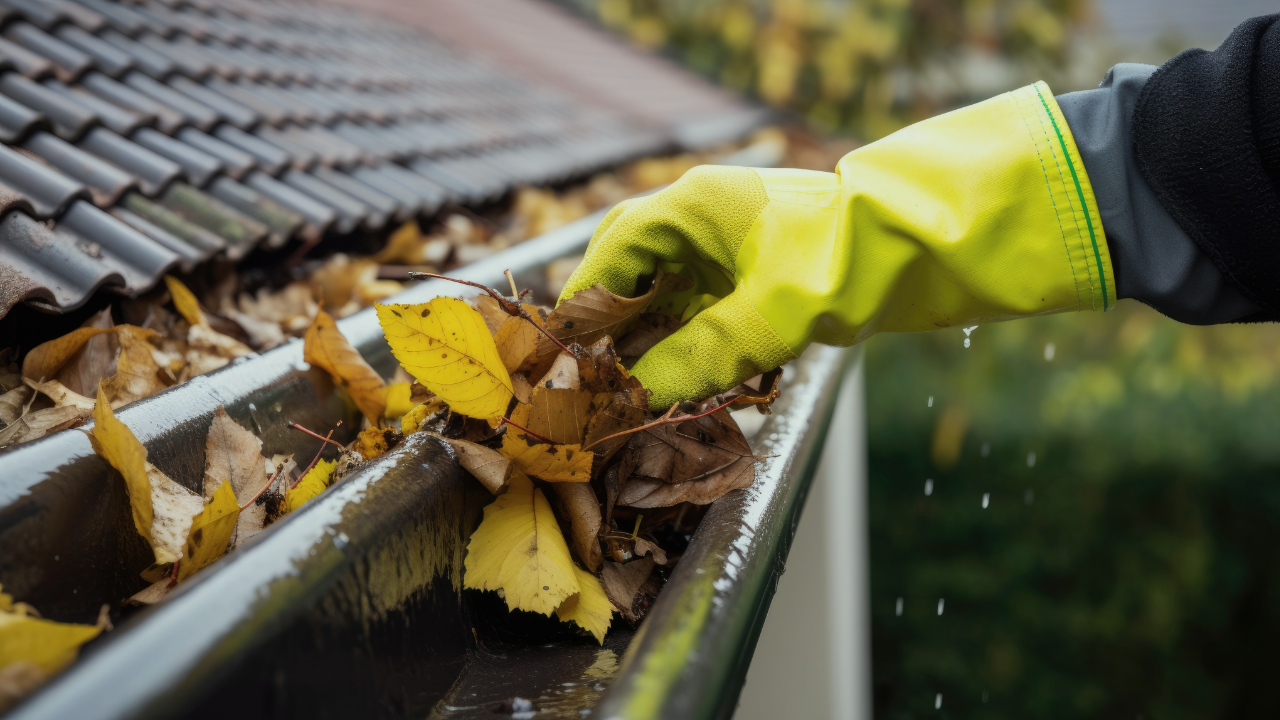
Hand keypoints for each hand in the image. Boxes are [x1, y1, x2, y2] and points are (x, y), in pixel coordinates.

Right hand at [558, 164, 838, 407]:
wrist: (923, 245)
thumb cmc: (847, 262)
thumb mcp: (768, 319)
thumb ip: (698, 357)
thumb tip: (639, 397)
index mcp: (693, 208)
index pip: (612, 254)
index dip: (583, 307)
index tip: (562, 355)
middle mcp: (702, 216)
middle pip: (629, 266)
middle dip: (611, 324)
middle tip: (594, 375)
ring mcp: (728, 239)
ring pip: (663, 287)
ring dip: (647, 335)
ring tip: (632, 386)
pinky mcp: (751, 265)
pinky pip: (698, 300)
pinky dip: (683, 336)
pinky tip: (679, 372)